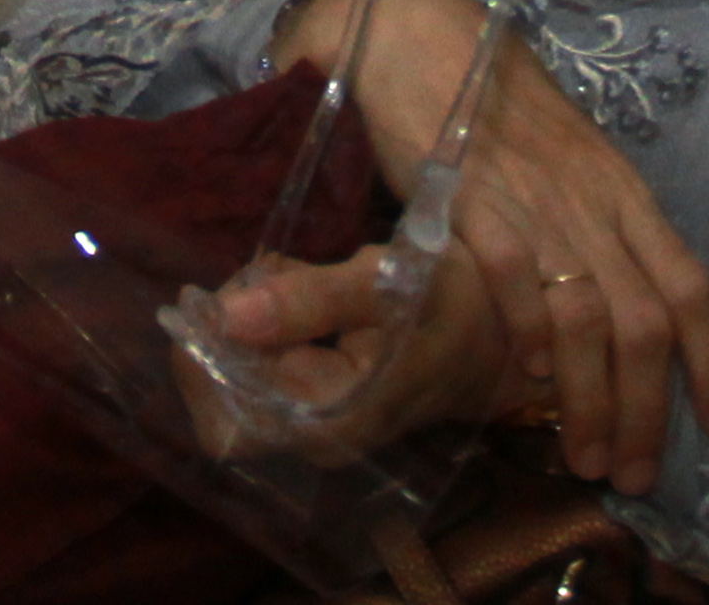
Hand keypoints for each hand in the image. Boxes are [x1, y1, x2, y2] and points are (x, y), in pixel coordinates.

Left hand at [186, 229, 532, 463]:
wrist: (501, 330)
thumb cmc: (454, 302)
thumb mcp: (392, 282)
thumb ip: (312, 297)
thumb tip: (227, 314)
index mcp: (329, 421)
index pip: (223, 412)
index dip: (207, 351)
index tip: (221, 290)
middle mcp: (312, 435)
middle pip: (218, 400)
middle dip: (224, 329)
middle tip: (262, 273)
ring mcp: (312, 422)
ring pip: (232, 380)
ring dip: (243, 320)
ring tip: (285, 273)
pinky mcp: (314, 401)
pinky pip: (256, 368)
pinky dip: (259, 323)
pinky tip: (291, 286)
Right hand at [274, 0, 708, 494]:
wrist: (421, 37)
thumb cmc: (493, 106)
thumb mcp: (567, 168)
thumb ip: (595, 232)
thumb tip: (614, 319)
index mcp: (623, 194)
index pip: (692, 287)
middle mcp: (592, 202)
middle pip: (647, 322)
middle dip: (647, 411)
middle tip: (633, 474)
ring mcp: (536, 200)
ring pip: (591, 315)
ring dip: (593, 400)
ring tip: (584, 457)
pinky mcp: (473, 196)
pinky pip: (515, 275)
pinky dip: (529, 330)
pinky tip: (530, 375)